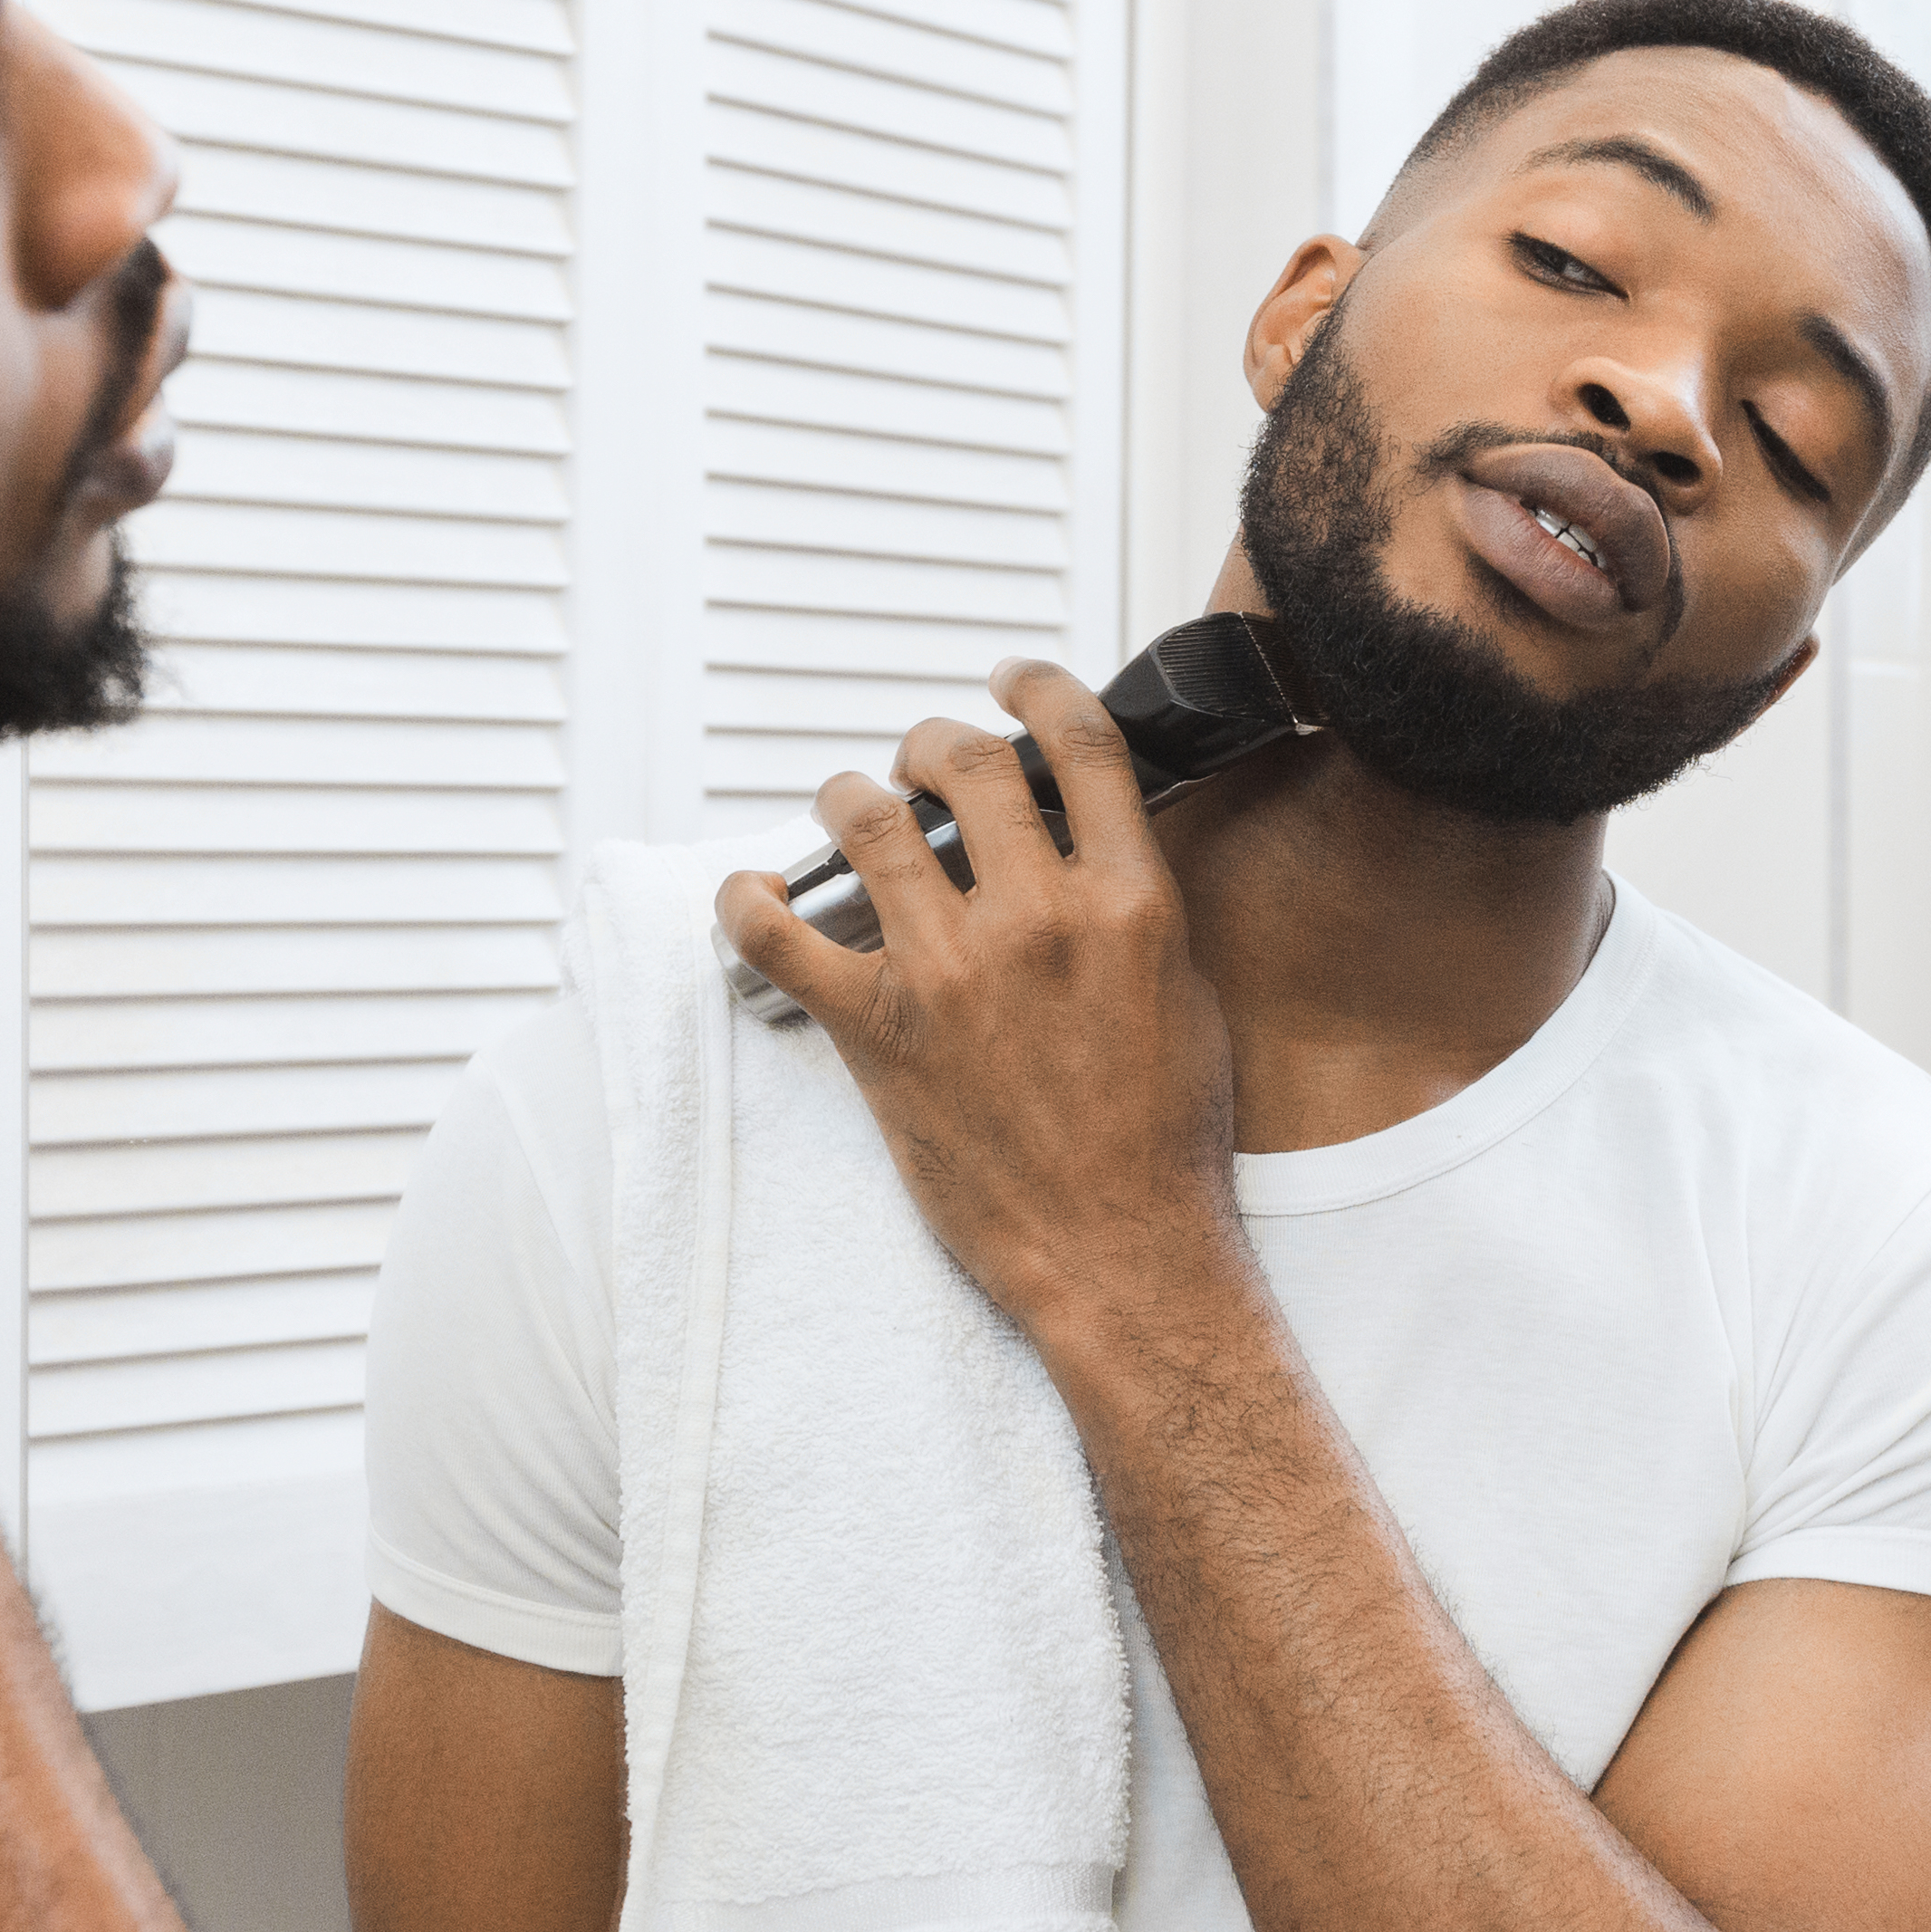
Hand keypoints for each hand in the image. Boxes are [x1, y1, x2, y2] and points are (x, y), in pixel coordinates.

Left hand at [714, 659, 1247, 1350]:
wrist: (1119, 1252)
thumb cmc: (1161, 1141)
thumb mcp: (1185, 993)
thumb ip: (1134, 906)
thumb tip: (1090, 840)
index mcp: (1128, 903)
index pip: (1080, 742)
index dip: (1035, 685)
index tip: (1008, 680)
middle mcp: (1037, 920)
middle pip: (962, 763)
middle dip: (930, 742)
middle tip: (920, 758)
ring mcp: (949, 972)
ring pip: (864, 820)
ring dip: (846, 795)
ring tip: (846, 806)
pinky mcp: (876, 1031)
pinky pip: (776, 936)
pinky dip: (746, 901)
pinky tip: (749, 891)